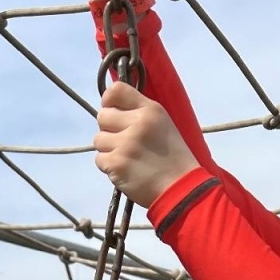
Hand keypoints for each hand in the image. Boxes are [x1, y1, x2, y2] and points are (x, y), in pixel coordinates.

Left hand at [94, 82, 199, 208]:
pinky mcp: (116, 164)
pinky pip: (100, 159)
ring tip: (127, 158)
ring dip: (109, 149)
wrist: (180, 189)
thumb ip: (138, 112)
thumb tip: (111, 107)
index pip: (115, 90)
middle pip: (102, 116)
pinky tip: (126, 170)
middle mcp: (137, 123)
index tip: (114, 112)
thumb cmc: (172, 158)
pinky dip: (110, 166)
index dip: (109, 101)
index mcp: (150, 110)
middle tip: (124, 141)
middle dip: (109, 129)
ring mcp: (125, 144)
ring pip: (98, 139)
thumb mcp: (162, 124)